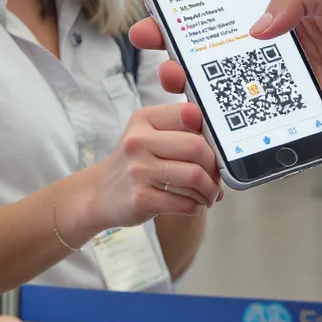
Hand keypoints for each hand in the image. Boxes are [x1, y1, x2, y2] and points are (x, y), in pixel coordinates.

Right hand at [79, 102, 222, 232]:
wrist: (97, 194)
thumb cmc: (133, 164)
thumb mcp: (147, 136)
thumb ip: (181, 133)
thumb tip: (224, 149)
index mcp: (144, 119)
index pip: (190, 115)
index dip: (211, 134)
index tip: (216, 149)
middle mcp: (138, 141)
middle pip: (197, 147)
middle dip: (215, 167)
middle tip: (216, 179)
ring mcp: (138, 170)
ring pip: (195, 176)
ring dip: (210, 191)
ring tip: (209, 195)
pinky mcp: (141, 198)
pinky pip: (185, 203)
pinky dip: (197, 207)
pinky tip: (194, 205)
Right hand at [130, 0, 321, 116]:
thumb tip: (255, 22)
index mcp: (292, 6)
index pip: (230, 3)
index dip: (193, 8)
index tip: (157, 14)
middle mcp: (289, 45)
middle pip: (227, 53)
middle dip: (189, 56)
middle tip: (164, 62)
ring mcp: (301, 84)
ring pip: (244, 92)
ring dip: (212, 96)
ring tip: (186, 97)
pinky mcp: (316, 118)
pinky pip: (276, 126)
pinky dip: (250, 132)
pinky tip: (228, 132)